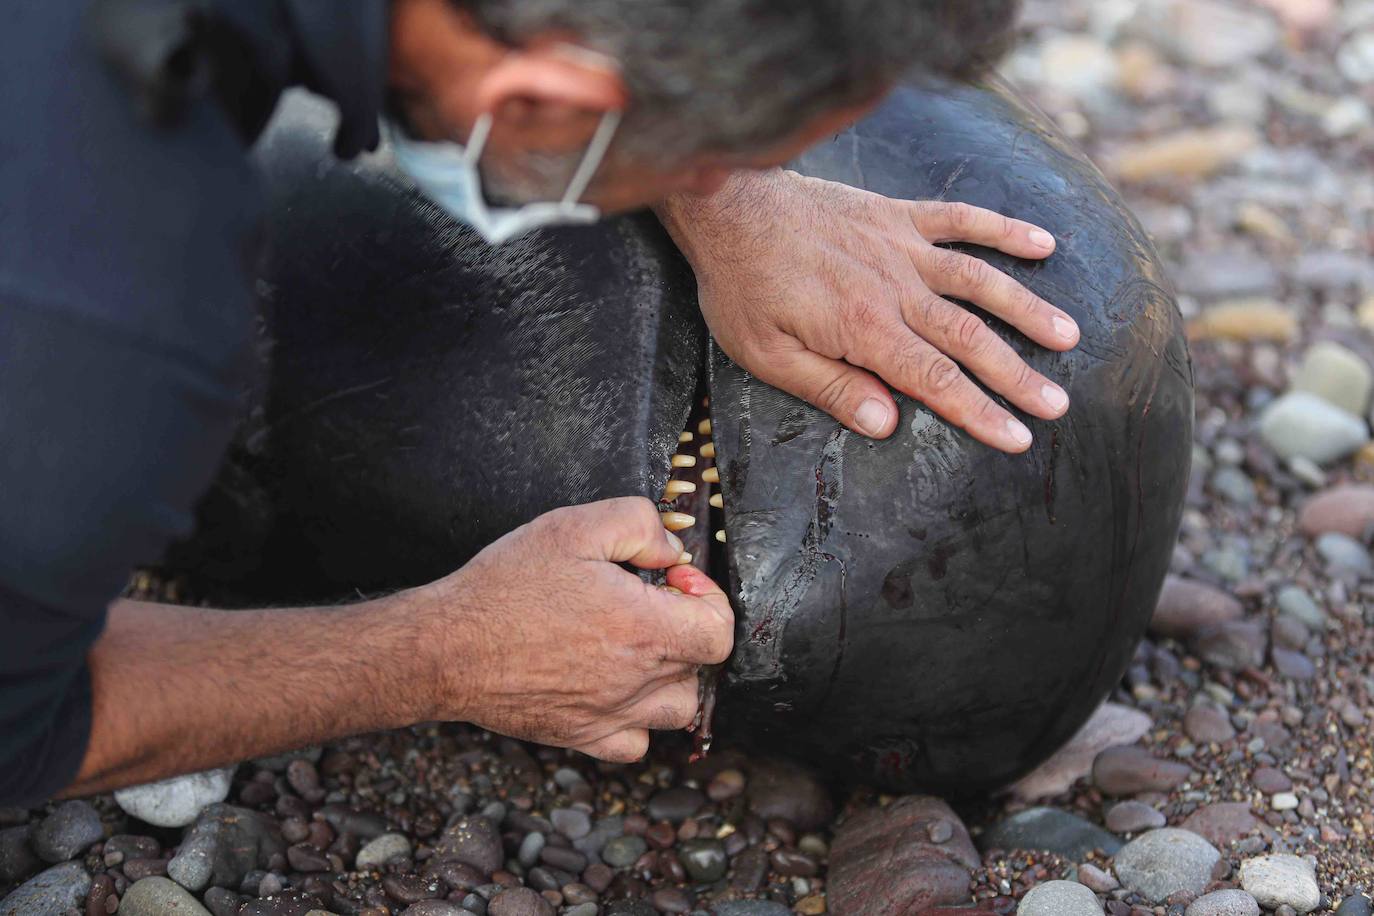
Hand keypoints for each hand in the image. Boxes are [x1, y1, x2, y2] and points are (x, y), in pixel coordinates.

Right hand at [428, 497, 732, 761]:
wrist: (445, 647)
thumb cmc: (505, 587)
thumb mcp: (573, 526)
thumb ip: (639, 526)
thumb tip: (671, 550)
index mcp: (643, 629)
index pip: (720, 631)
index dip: (706, 597)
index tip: (671, 580)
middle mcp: (635, 680)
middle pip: (700, 665)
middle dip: (683, 626)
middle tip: (641, 603)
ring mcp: (611, 715)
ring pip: (677, 708)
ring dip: (669, 675)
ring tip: (633, 646)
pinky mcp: (582, 738)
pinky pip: (636, 742)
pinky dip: (636, 719)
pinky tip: (612, 687)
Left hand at [658, 170, 1080, 452]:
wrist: (728, 209)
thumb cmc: (742, 288)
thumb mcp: (769, 356)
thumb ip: (831, 389)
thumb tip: (888, 424)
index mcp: (865, 330)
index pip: (937, 381)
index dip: (982, 413)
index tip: (1019, 437)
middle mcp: (896, 288)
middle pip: (971, 338)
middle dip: (1018, 376)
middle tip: (1058, 404)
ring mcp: (901, 247)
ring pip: (980, 281)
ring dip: (1026, 308)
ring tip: (1068, 335)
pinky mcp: (897, 216)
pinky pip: (961, 220)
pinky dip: (1003, 229)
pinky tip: (1043, 242)